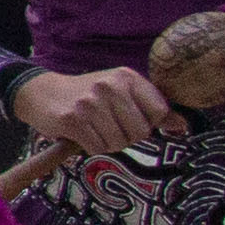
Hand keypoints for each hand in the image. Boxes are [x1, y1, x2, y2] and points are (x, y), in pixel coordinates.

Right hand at [14, 63, 173, 156]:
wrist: (41, 92)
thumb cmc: (87, 95)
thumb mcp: (120, 92)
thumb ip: (151, 107)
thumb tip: (183, 125)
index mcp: (127, 77)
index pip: (159, 111)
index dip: (148, 123)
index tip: (131, 120)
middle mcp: (109, 86)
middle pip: (141, 132)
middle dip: (126, 137)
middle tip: (108, 127)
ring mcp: (90, 102)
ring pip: (119, 143)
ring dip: (107, 143)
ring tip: (94, 130)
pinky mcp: (72, 119)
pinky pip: (98, 148)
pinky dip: (91, 147)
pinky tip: (82, 134)